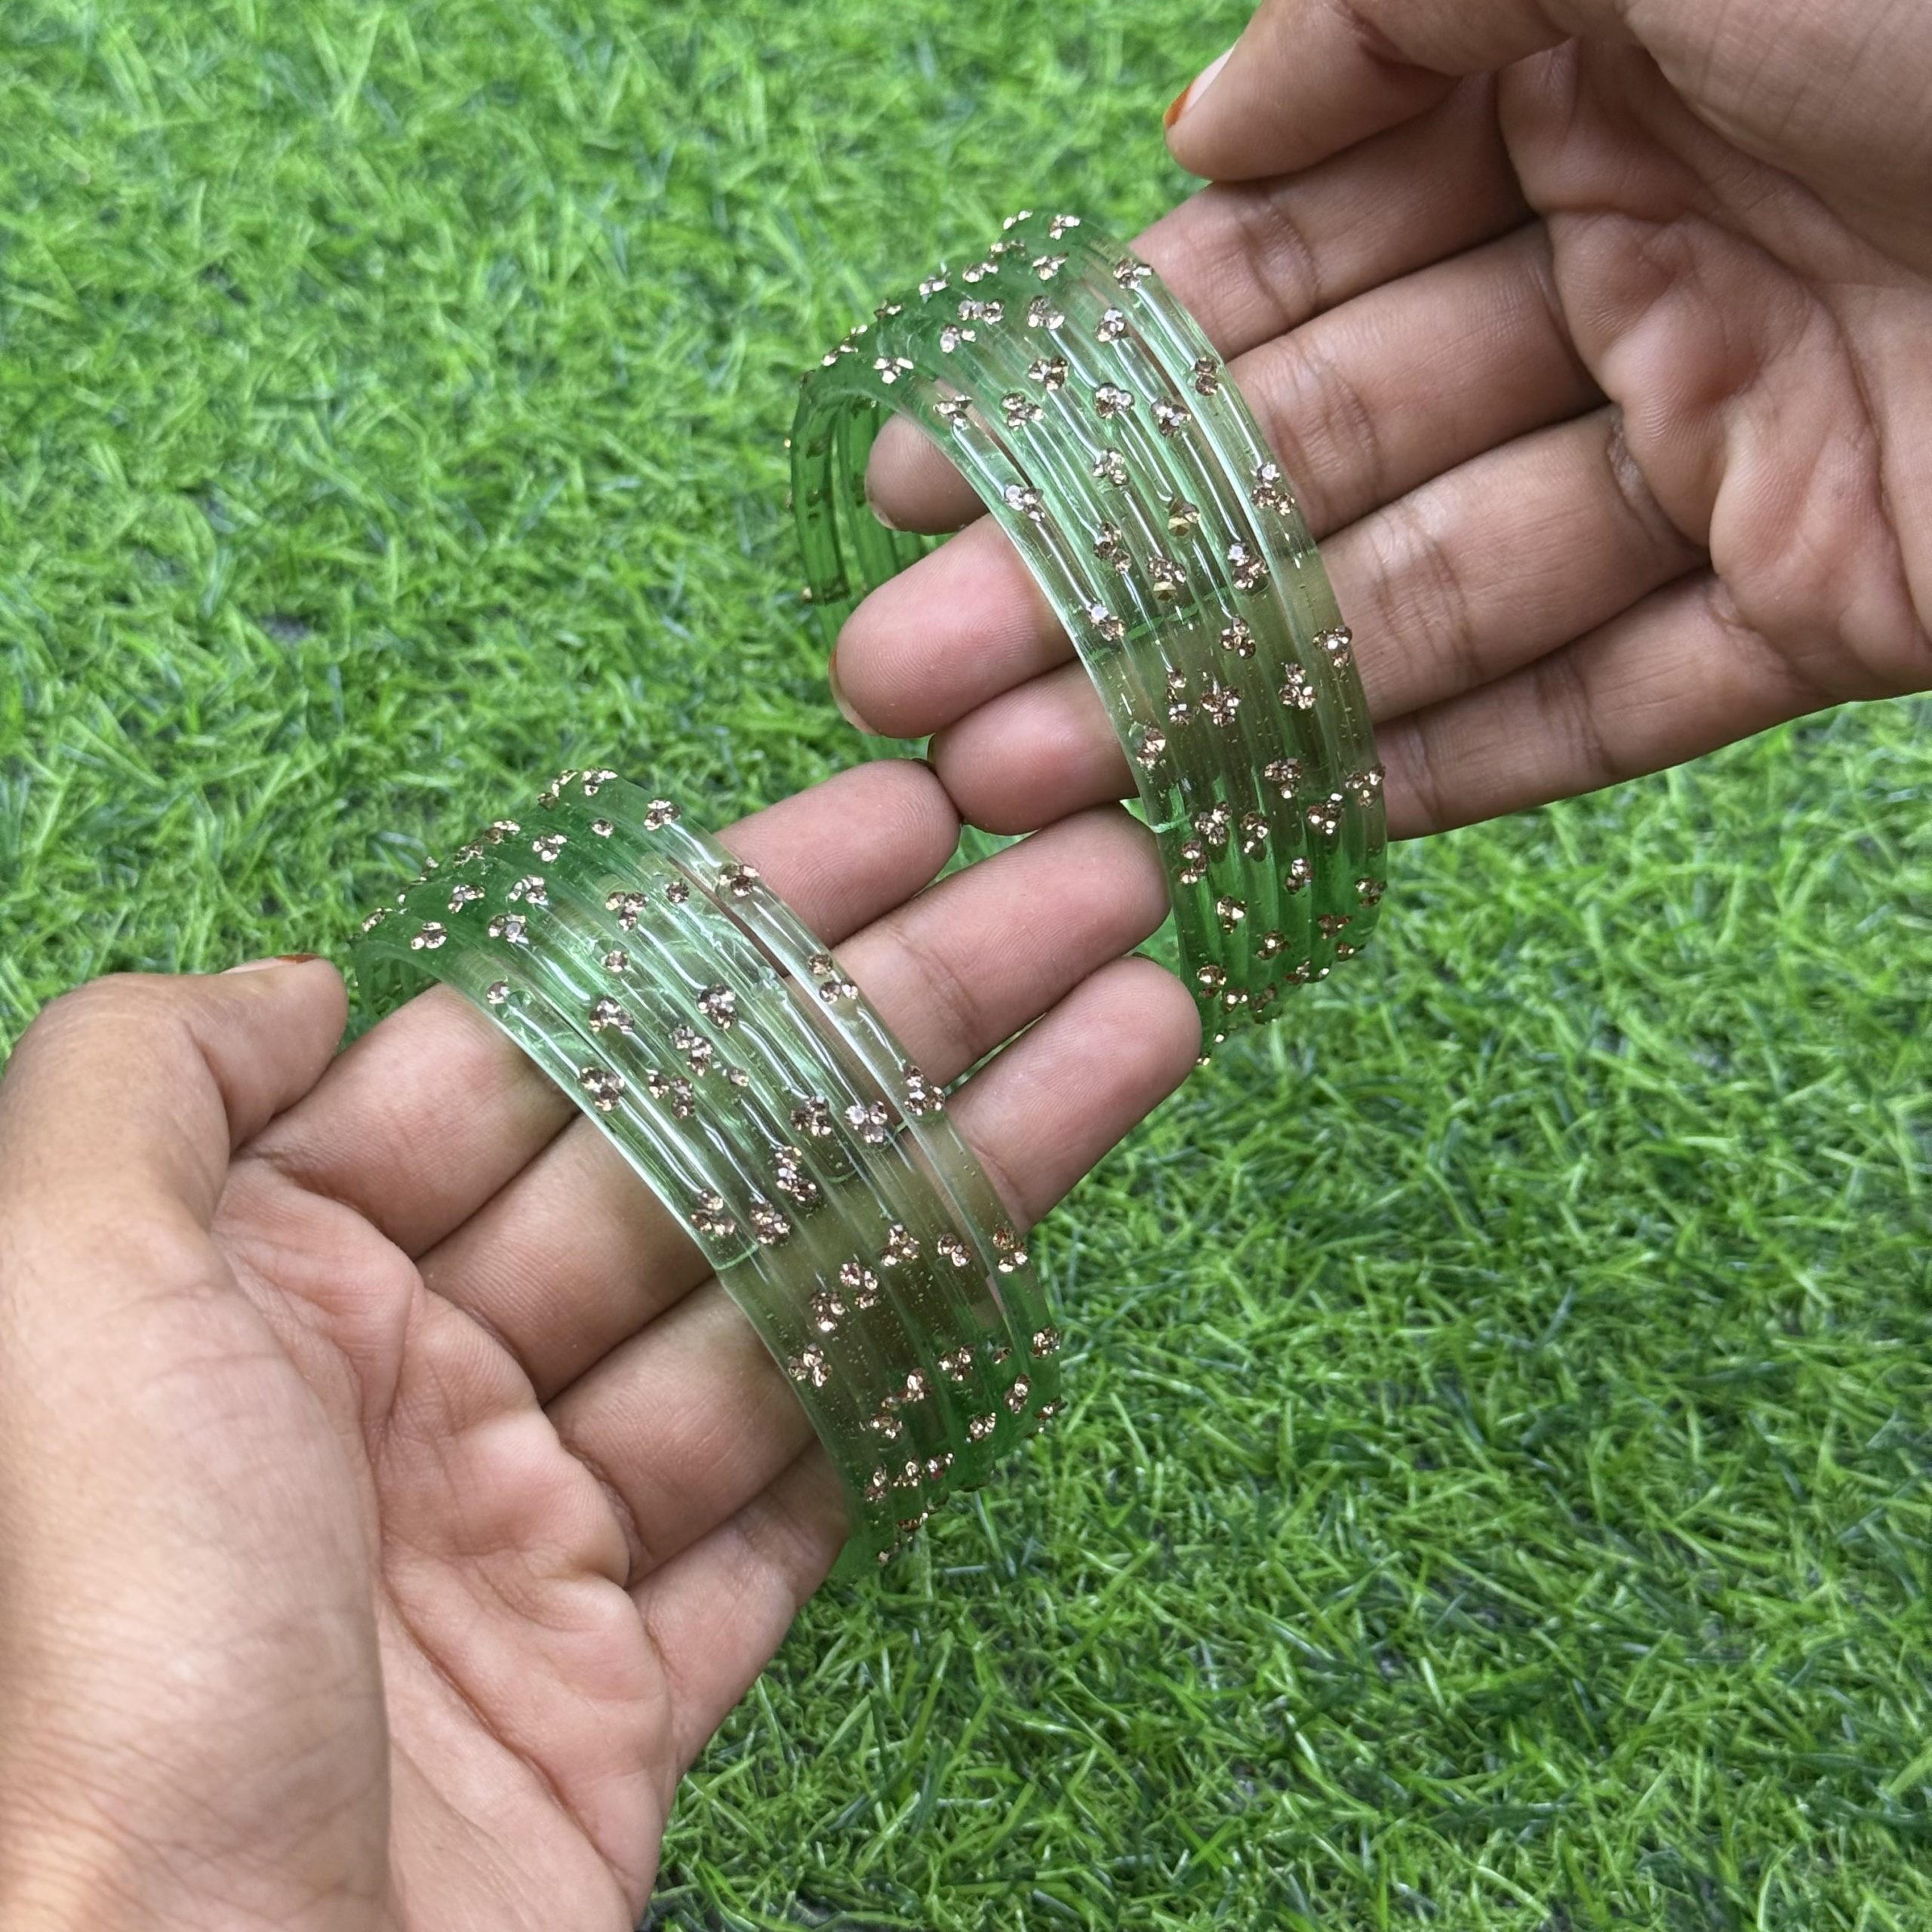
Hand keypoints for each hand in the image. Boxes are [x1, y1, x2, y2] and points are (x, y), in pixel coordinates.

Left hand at [0, 764, 1192, 1930]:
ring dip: (976, 1154)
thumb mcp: (56, 1305)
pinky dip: (920, 1379)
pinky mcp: (624, 1691)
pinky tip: (1036, 1235)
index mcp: (279, 1276)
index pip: (557, 1037)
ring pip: (793, 1308)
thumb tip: (302, 979)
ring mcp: (533, 1539)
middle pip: (714, 1151)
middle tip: (1086, 882)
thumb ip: (140, 1086)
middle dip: (910, 1004)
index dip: (735, 917)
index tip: (895, 818)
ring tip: (1142, 1016)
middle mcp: (412, 1384)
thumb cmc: (109, 1653)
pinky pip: (797, 1504)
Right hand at [832, 0, 1931, 837]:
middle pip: (1315, 452)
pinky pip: (1612, 705)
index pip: (1278, 255)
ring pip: (1430, 597)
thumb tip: (1216, 119)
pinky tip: (1266, 831)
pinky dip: (1450, 774)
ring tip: (1020, 781)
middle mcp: (1640, 262)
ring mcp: (1733, 444)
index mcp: (1586, 77)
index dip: (1089, 376)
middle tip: (906, 678)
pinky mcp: (1844, 603)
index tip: (919, 474)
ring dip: (1222, 698)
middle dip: (1102, 570)